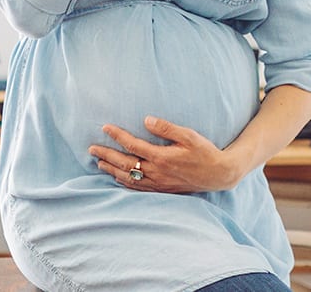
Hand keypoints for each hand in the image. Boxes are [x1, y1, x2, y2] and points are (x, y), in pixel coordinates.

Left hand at [88, 116, 244, 192]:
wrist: (218, 174)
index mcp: (161, 157)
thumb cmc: (205, 152)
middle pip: (125, 164)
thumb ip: (166, 128)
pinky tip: (118, 178)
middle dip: (106, 155)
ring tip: (98, 163)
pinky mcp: (162, 189)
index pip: (133, 145)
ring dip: (112, 170)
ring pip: (129, 178)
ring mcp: (158, 183)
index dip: (117, 136)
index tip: (105, 127)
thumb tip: (146, 120)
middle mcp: (157, 172)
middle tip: (91, 149)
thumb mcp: (189, 135)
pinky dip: (124, 183)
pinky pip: (138, 188)